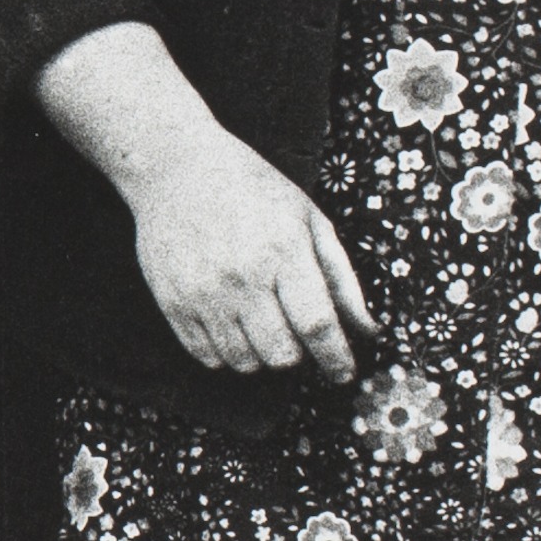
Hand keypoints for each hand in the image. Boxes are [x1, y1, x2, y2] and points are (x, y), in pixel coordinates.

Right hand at [30, 22, 382, 384]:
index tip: (343, 373)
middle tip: (296, 336)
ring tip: (262, 326)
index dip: (336, 358)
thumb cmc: (250, 188)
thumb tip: (368, 330)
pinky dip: (227, 354)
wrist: (176, 168)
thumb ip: (341, 278)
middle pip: (281, 353)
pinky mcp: (172, 301)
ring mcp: (202, 291)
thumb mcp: (309, 219)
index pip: (317, 324)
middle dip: (298, 355)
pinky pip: (206, 355)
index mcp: (283, 251)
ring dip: (262, 356)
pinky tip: (233, 328)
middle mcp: (242, 275)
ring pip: (244, 362)